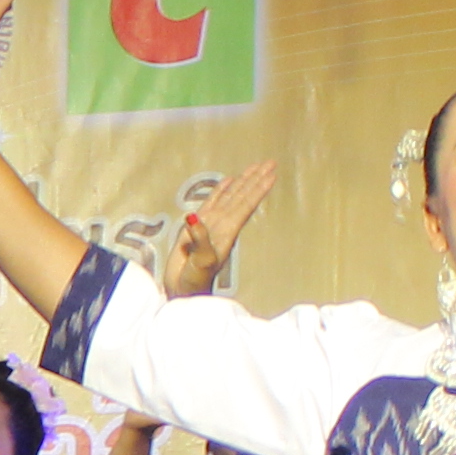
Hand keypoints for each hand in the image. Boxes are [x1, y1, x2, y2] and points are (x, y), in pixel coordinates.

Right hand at [164, 160, 275, 300]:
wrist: (185, 292)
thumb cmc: (195, 281)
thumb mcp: (200, 262)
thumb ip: (199, 240)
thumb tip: (193, 217)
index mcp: (227, 232)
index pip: (246, 205)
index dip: (257, 189)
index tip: (270, 173)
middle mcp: (223, 225)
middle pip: (242, 197)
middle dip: (255, 180)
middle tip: (270, 162)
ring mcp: (211, 225)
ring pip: (230, 197)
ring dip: (242, 182)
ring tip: (254, 166)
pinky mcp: (197, 227)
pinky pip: (212, 203)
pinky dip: (221, 191)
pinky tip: (228, 180)